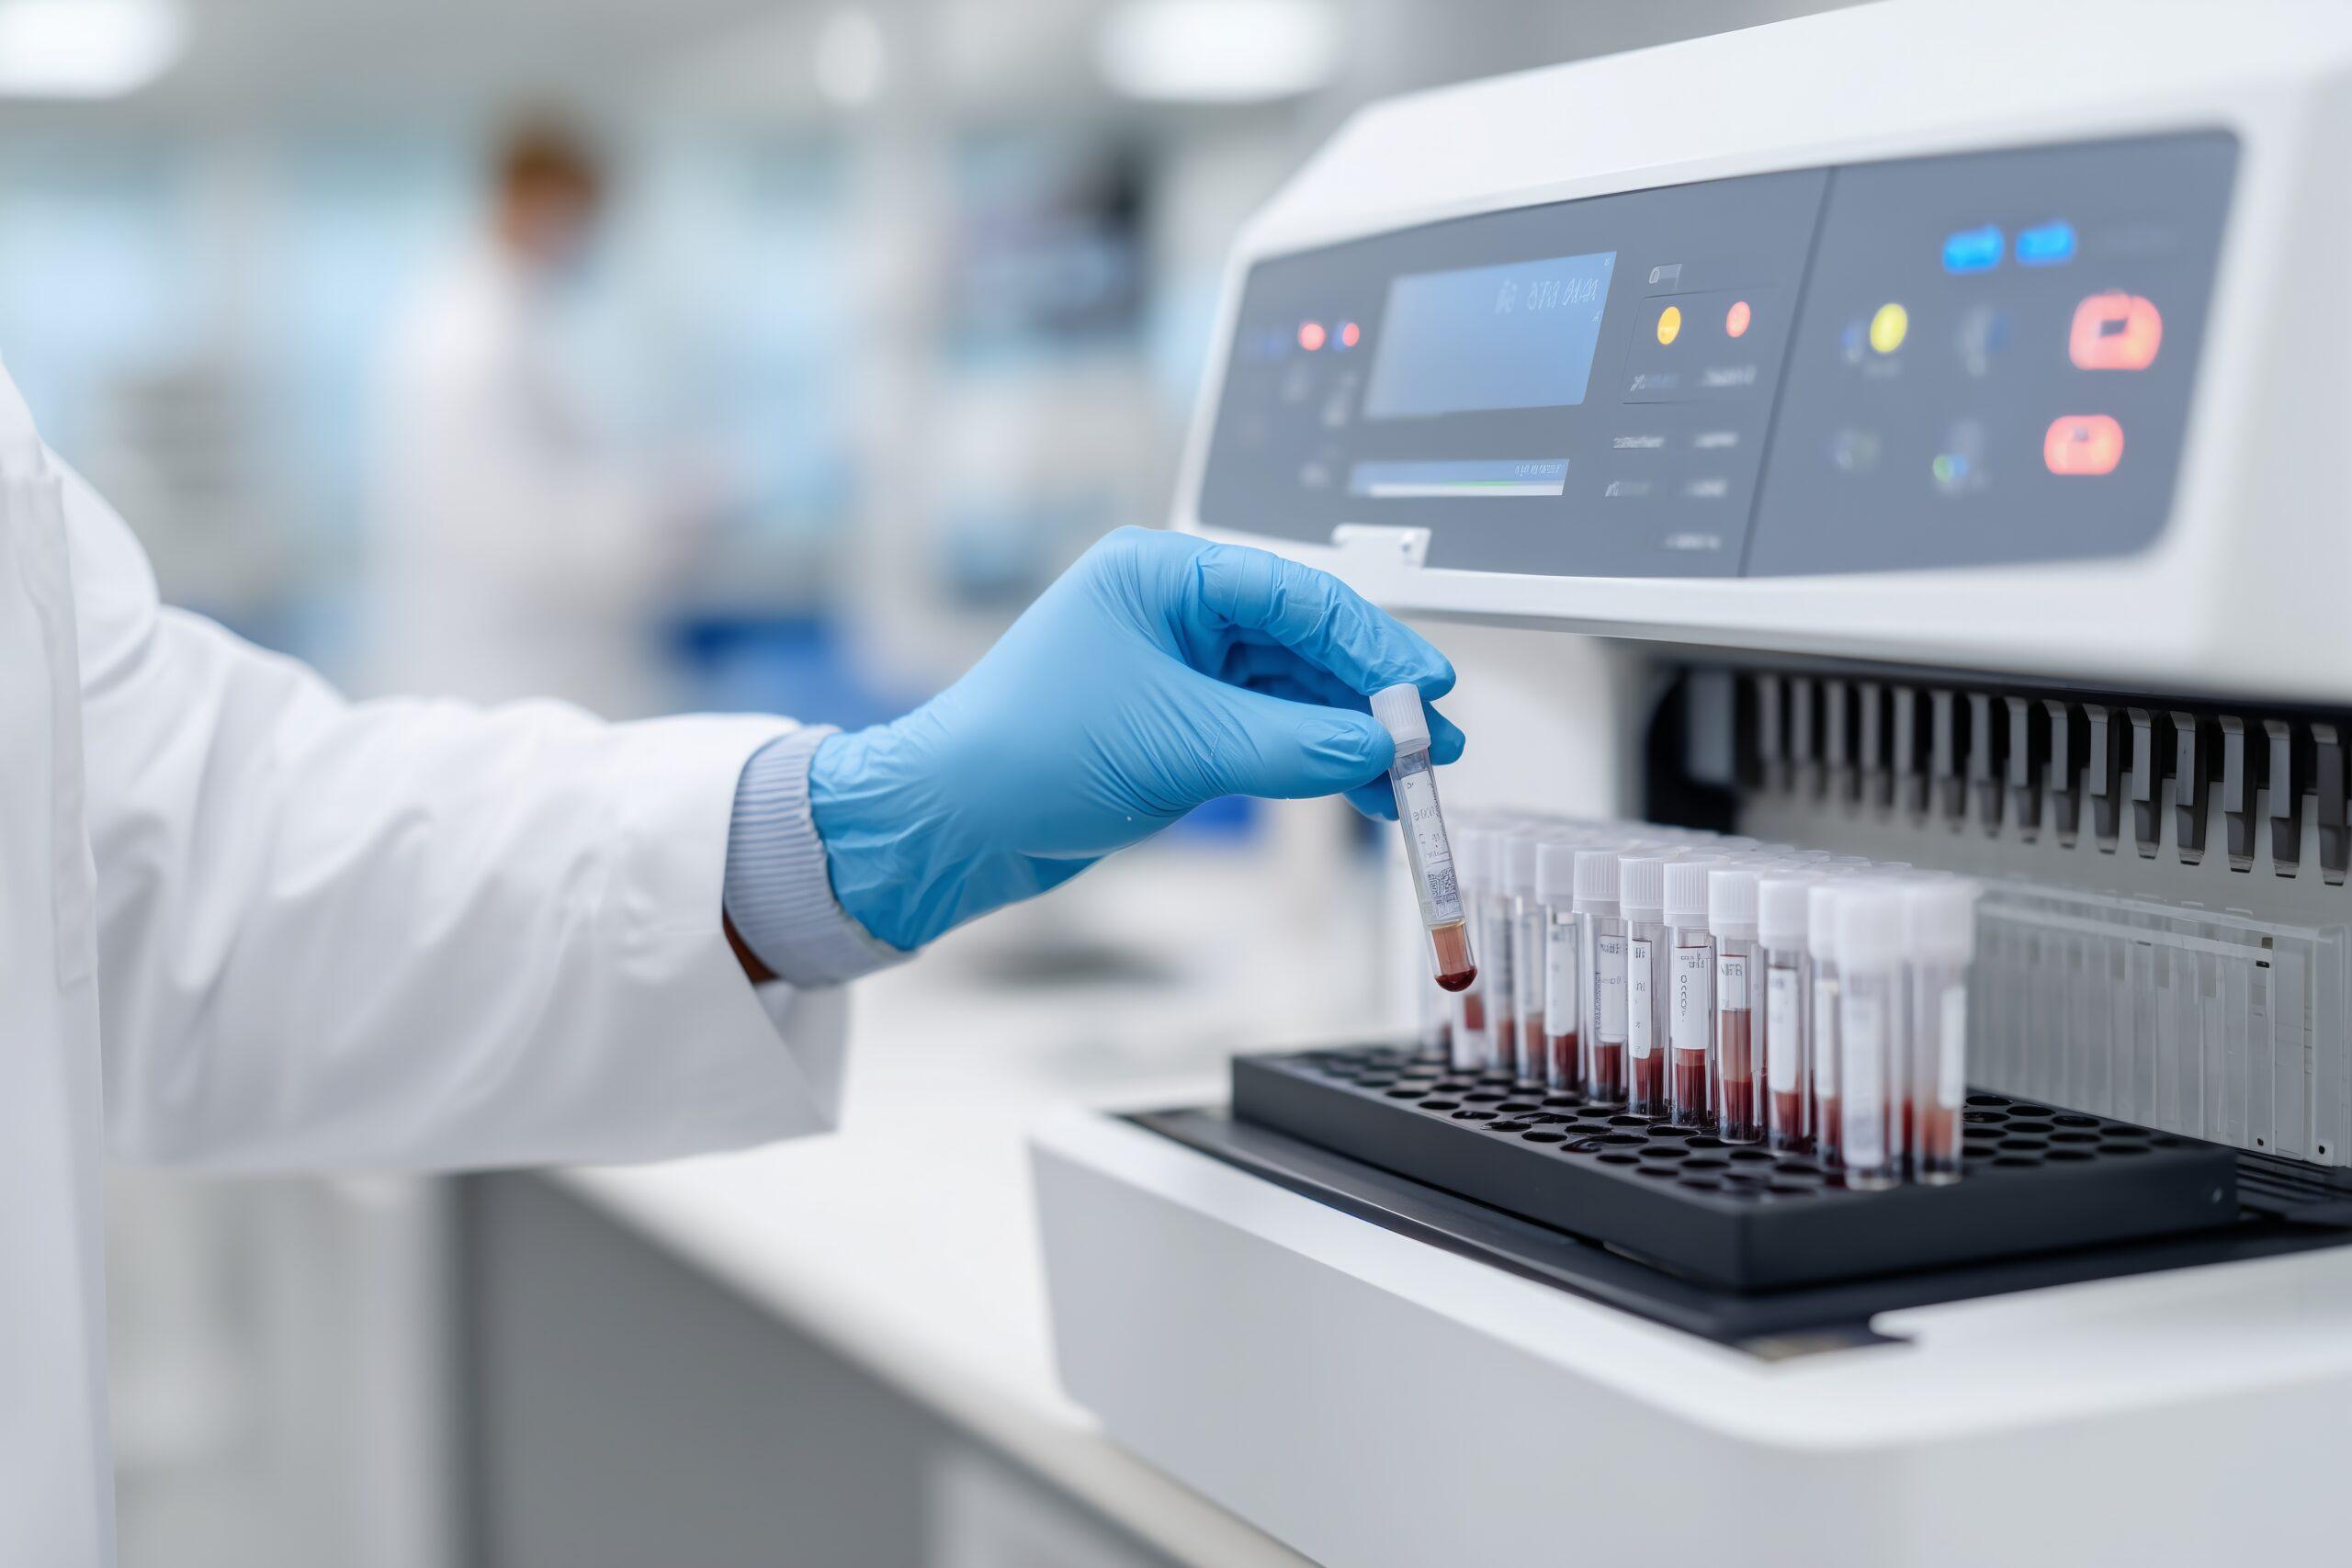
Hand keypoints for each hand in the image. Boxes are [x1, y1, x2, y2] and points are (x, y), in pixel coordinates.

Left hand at [810, 526, 1464, 950]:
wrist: (948, 824)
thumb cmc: (1025, 756)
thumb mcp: (1178, 745)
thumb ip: (1293, 745)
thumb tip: (1382, 747)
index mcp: (1161, 573)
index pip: (1296, 595)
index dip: (1373, 642)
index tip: (1428, 688)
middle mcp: (1172, 608)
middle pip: (1304, 641)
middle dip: (1372, 696)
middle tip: (1435, 742)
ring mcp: (1176, 665)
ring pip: (1293, 691)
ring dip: (1351, 736)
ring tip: (1413, 780)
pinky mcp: (1176, 720)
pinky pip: (1268, 729)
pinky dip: (1313, 759)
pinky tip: (1360, 788)